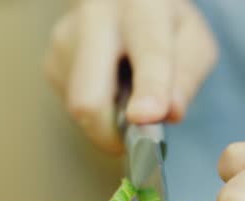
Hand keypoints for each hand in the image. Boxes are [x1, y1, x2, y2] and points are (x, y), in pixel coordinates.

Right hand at [44, 0, 217, 152]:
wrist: (121, 4)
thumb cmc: (163, 27)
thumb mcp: (192, 41)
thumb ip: (188, 75)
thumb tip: (169, 113)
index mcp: (143, 8)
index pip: (148, 53)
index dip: (148, 90)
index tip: (144, 116)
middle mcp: (96, 20)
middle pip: (89, 98)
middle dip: (109, 134)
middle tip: (131, 143)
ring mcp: (66, 43)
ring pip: (80, 111)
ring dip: (107, 121)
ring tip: (125, 95)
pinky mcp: (52, 64)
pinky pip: (74, 109)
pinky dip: (97, 112)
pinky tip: (109, 88)